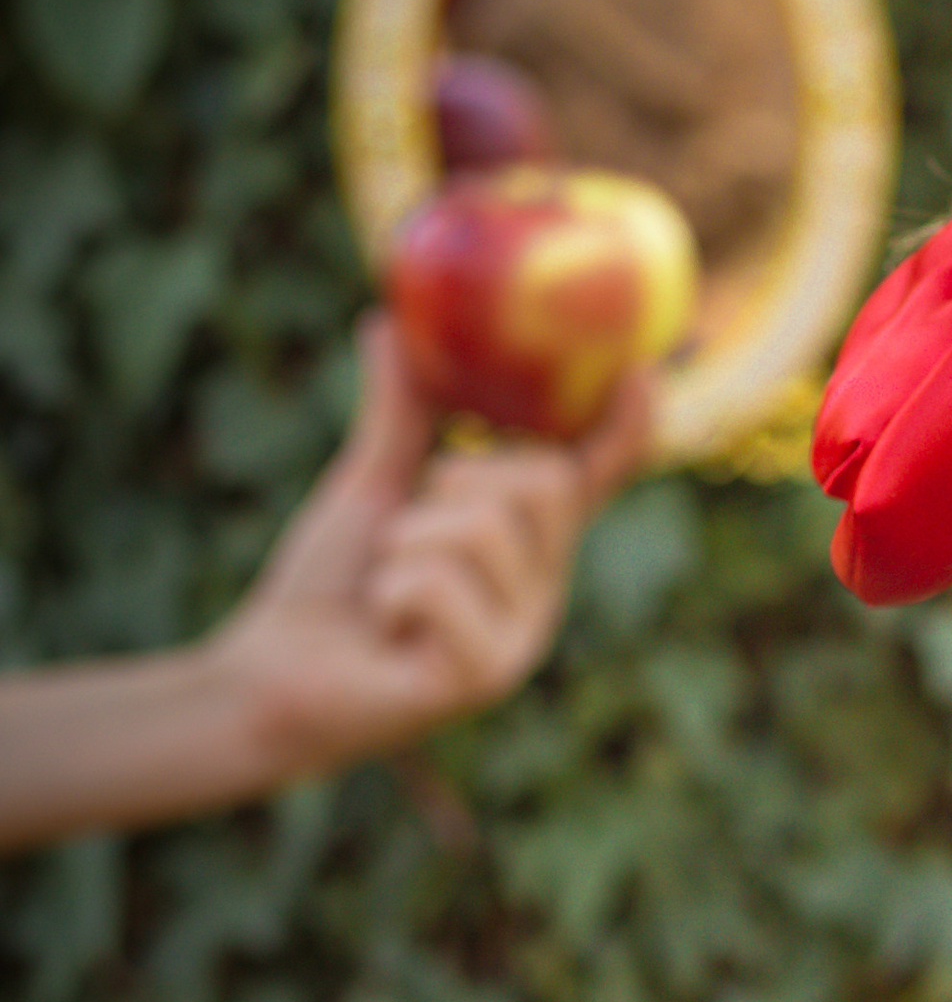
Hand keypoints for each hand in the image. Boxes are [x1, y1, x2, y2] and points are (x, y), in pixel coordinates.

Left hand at [211, 315, 652, 785]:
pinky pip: (440, 582)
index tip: (638, 370)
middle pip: (545, 481)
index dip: (626, 428)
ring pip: (483, 527)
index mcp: (526, 548)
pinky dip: (389, 586)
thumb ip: (398, 414)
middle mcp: (540, 594)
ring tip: (385, 583)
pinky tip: (382, 626)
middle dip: (460, 477)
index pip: (593, 479)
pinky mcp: (483, 675)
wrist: (264, 677)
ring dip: (405, 539)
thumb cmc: (323, 591)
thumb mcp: (371, 487)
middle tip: (410, 523)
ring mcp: (518, 640)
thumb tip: (389, 324)